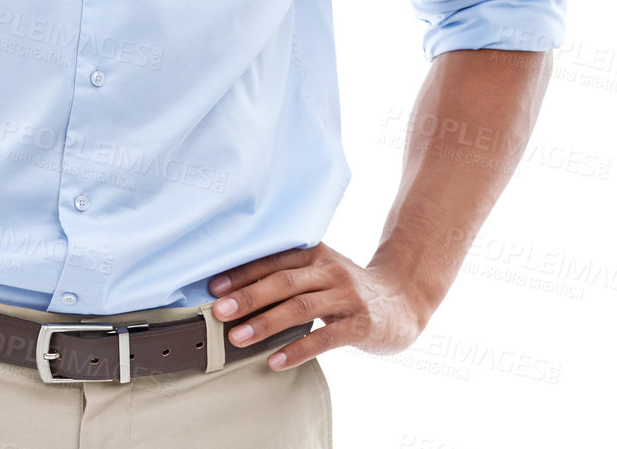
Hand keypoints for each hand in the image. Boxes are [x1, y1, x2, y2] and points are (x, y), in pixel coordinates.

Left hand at [206, 241, 427, 370]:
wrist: (402, 300)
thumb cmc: (348, 288)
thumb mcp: (322, 271)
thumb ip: (290, 274)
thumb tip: (238, 290)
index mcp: (314, 254)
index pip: (273, 261)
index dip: (242, 273)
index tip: (214, 287)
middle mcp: (329, 270)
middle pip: (283, 282)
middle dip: (247, 297)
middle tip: (219, 312)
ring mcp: (346, 296)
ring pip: (300, 308)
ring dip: (266, 324)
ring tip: (239, 338)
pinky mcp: (360, 324)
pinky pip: (325, 338)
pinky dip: (298, 350)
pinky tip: (275, 361)